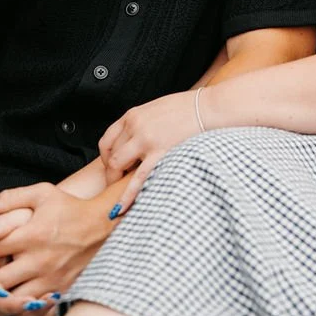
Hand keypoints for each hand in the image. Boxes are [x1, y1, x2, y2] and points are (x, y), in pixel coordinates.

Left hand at [0, 183, 106, 315]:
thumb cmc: (69, 207)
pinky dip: (16, 314)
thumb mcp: (42, 193)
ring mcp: (49, 278)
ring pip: (11, 302)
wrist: (104, 226)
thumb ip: (10, 200)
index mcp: (29, 234)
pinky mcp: (60, 290)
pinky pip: (33, 310)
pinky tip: (7, 312)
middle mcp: (36, 259)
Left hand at [98, 90, 200, 212]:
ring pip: (118, 164)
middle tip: (118, 184)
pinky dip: (126, 195)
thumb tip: (137, 142)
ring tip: (118, 194)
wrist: (210, 108)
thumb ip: (143, 124)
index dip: (106, 157)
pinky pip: (138, 178)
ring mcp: (146, 139)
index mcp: (133, 115)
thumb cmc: (188, 109)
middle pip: (111, 154)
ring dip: (116, 180)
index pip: (107, 139)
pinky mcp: (160, 153)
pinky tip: (120, 208)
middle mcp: (135, 126)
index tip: (112, 167)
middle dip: (112, 172)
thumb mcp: (157, 110)